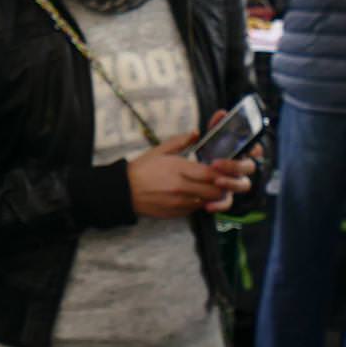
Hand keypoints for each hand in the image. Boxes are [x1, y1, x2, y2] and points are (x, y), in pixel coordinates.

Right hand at [127, 126, 252, 218]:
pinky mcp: (176, 213)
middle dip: (221, 187)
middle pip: (215, 191)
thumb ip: (179, 142)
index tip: (222, 170)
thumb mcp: (158, 151)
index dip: (222, 173)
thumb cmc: (140, 169)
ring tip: (206, 189)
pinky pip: (195, 210)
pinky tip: (191, 196)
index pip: (211, 173)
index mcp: (178, 169)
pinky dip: (198, 203)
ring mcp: (179, 202)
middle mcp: (182, 187)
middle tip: (218, 181)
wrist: (123, 191)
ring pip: (208, 202)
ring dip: (210, 196)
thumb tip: (195, 133)